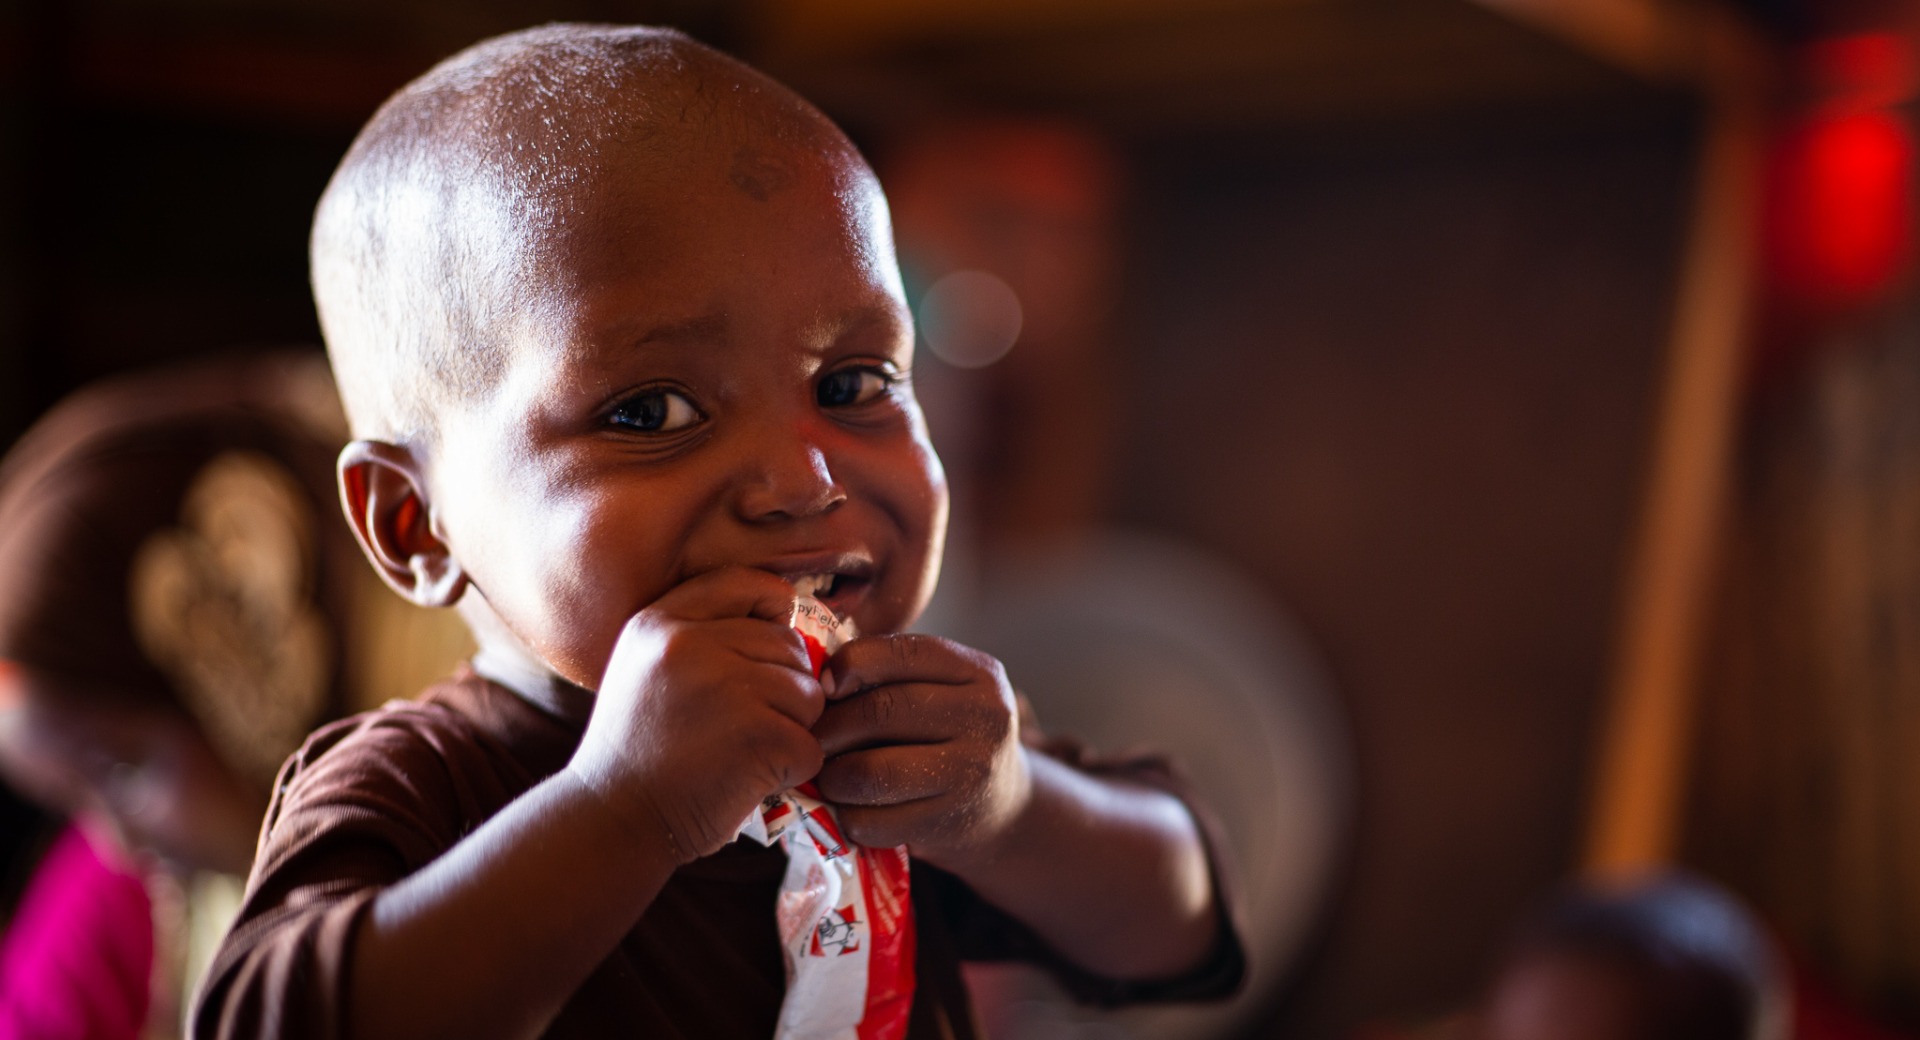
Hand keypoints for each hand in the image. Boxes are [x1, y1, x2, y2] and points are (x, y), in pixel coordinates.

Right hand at [567, 568, 823, 862]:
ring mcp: (727, 688)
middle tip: (748, 726)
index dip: (773, 611)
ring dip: (791, 730)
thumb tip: (789, 623)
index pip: (748, 583)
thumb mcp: (645, 669)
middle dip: (785, 688)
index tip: (767, 652)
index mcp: (661, 622)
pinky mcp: (758, 736)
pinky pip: (810, 746)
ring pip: (809, 695)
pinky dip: (791, 770)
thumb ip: (701, 637)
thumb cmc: (636, 752)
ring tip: (745, 753)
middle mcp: (691, 644)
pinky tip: (751, 780)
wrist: (612, 820)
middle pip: (790, 646)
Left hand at [811, 635, 1030, 865]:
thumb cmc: (951, 738)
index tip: (825, 685)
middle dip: (830, 726)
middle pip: (880, 711)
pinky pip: (871, 819)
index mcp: (979, 674)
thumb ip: (893, 673)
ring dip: (832, 776)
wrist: (1002, 808)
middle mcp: (983, 719)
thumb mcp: (943, 691)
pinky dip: (849, 815)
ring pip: (869, 772)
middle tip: (813, 738)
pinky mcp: (947, 824)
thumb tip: (819, 679)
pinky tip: (855, 807)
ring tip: (829, 774)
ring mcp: (969, 774)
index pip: (904, 652)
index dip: (852, 663)